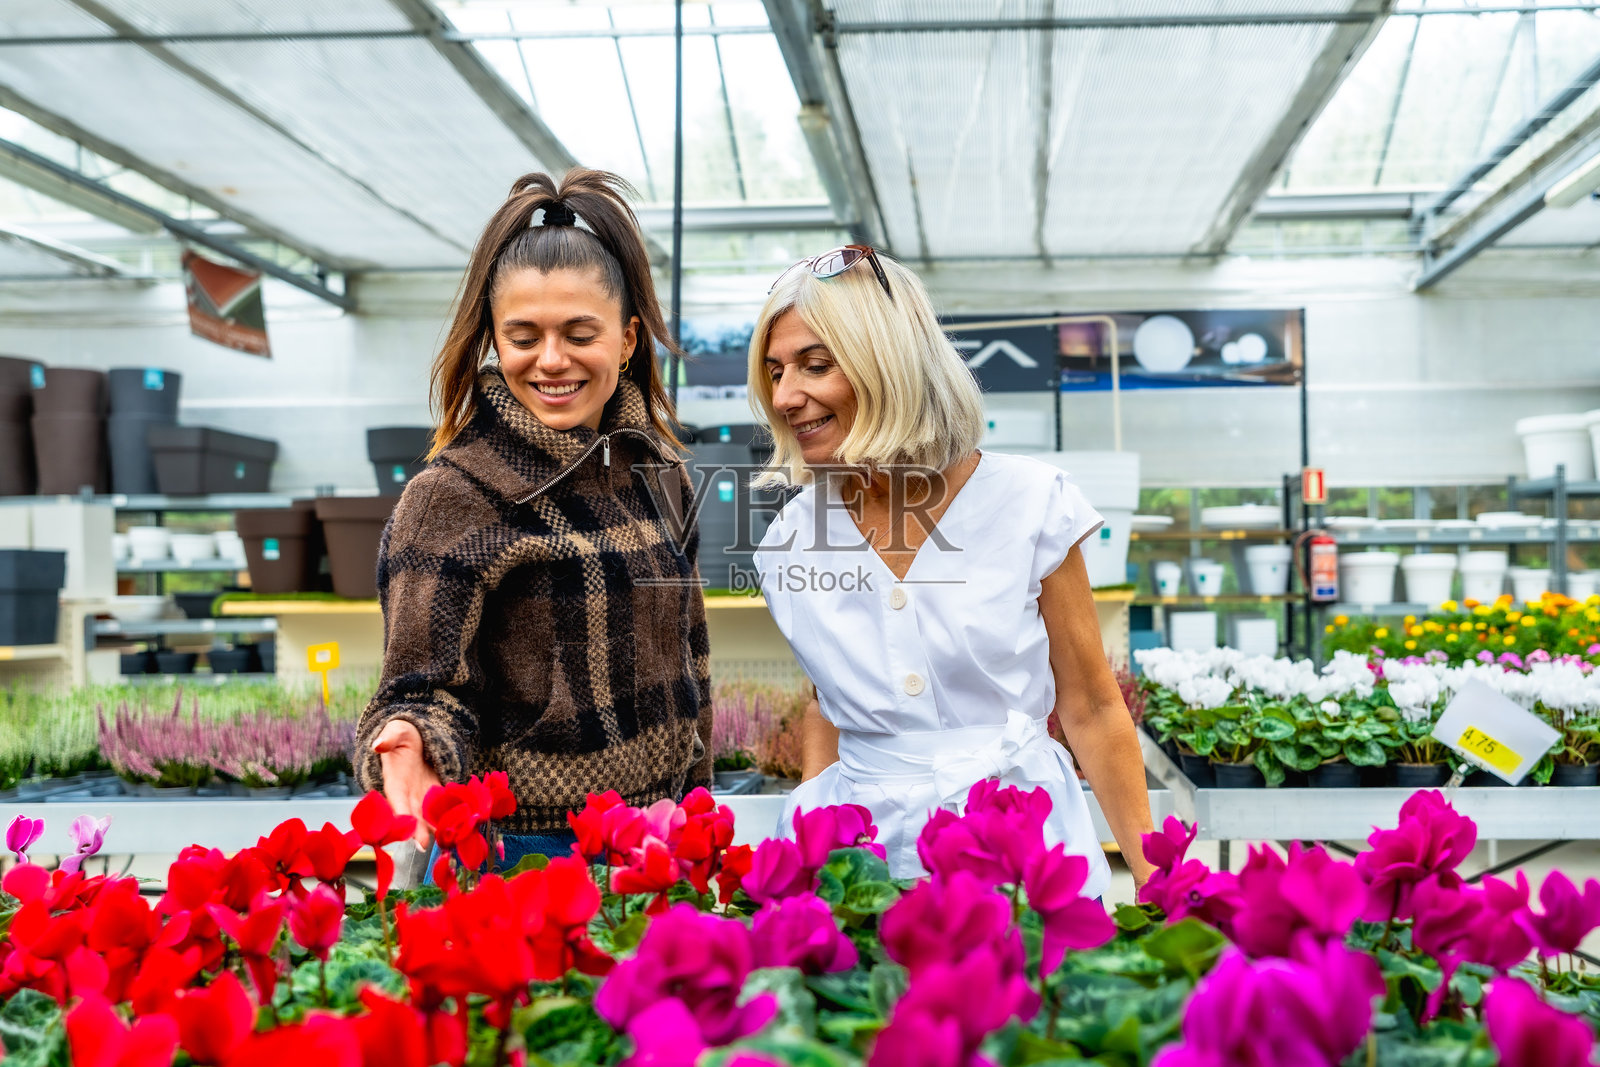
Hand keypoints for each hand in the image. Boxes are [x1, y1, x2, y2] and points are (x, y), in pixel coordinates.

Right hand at [372, 719, 441, 850]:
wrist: (416, 737)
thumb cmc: (402, 735)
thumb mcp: (396, 732)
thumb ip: (388, 738)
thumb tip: (377, 745)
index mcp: (394, 781)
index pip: (396, 799)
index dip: (399, 813)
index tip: (405, 825)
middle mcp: (407, 793)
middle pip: (412, 814)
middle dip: (417, 830)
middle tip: (423, 845)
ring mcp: (422, 795)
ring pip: (427, 816)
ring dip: (434, 828)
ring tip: (443, 841)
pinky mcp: (436, 793)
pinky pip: (442, 807)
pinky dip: (449, 817)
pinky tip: (458, 826)